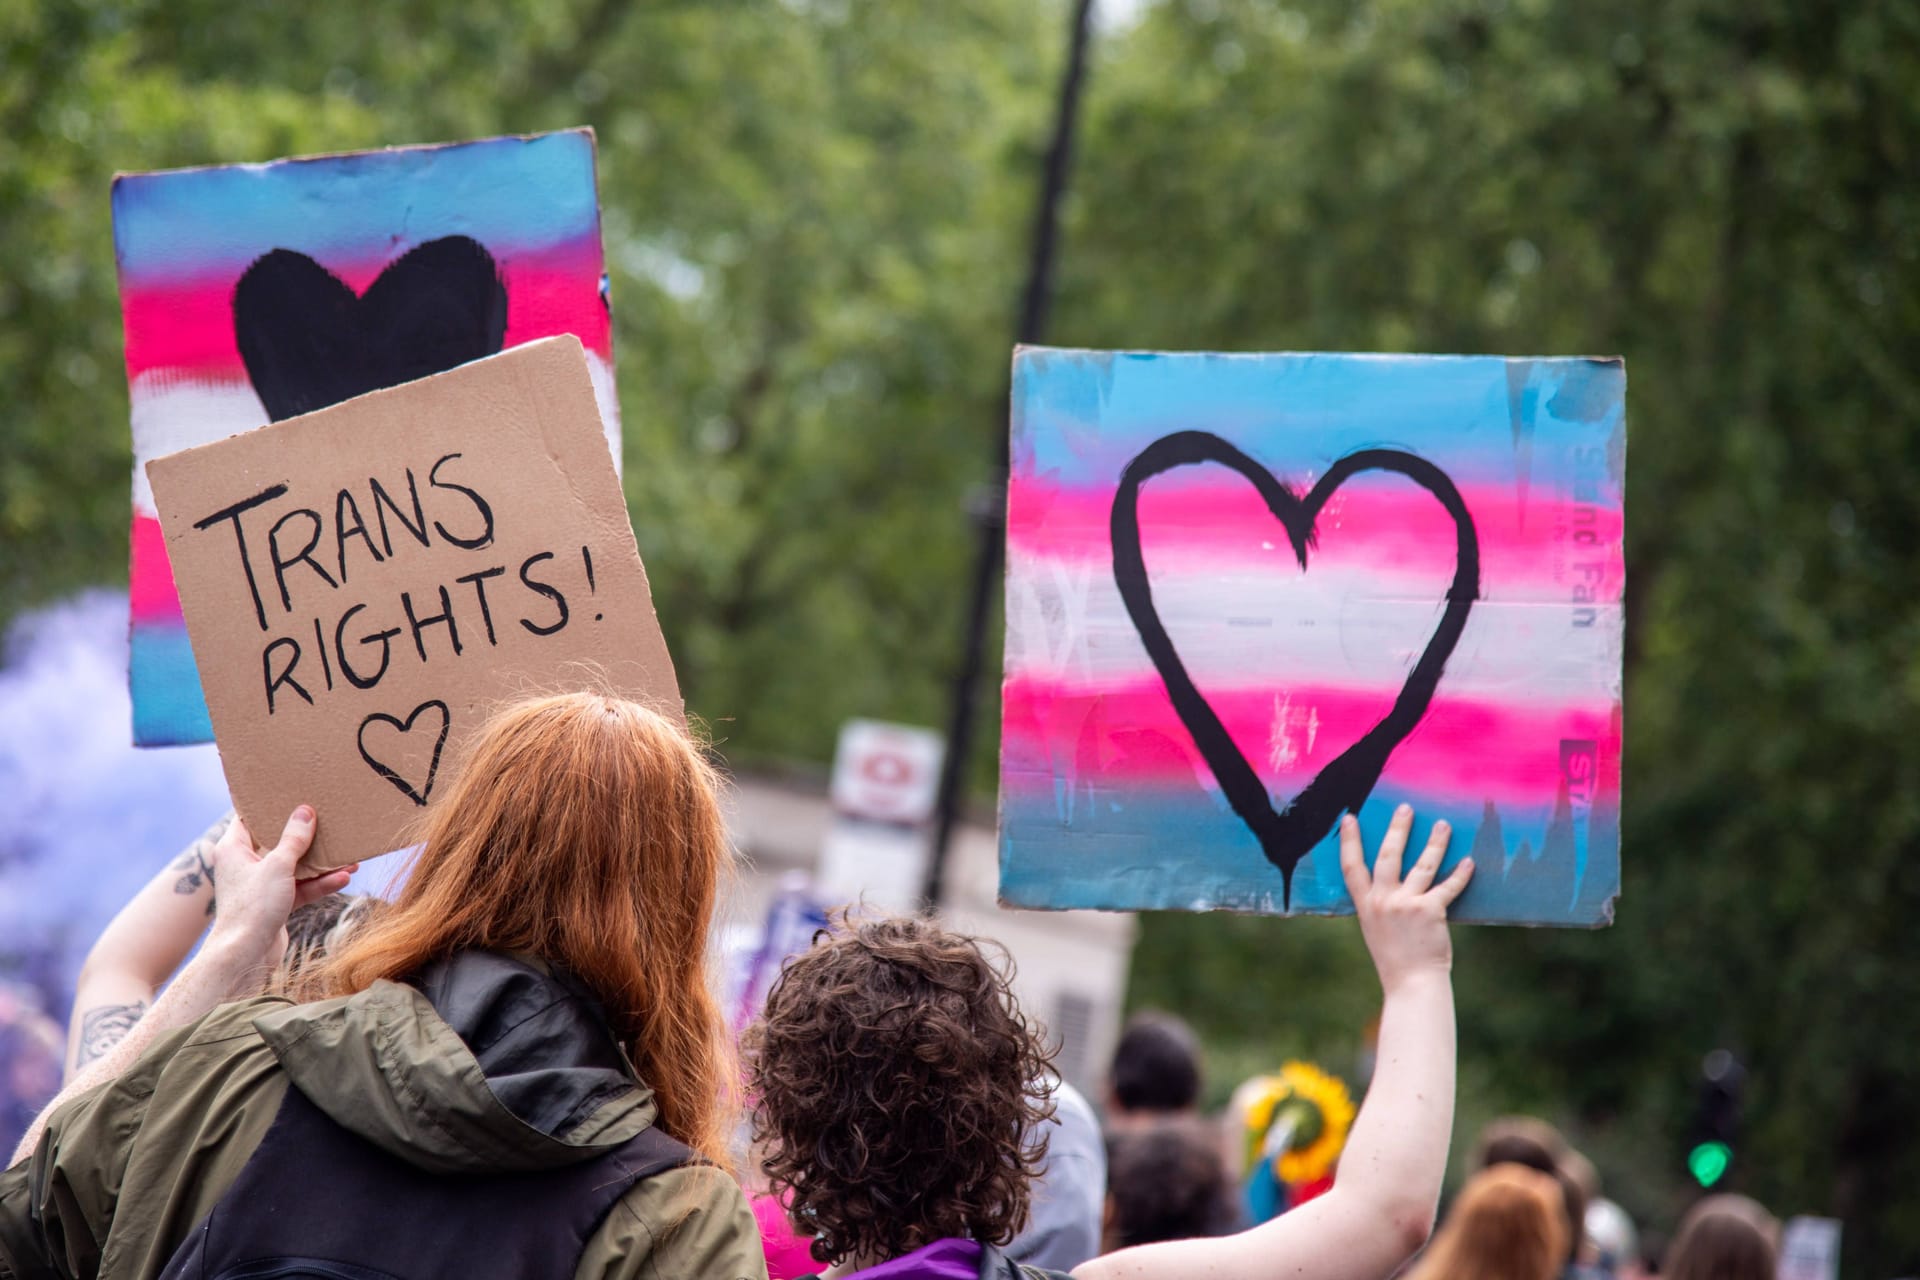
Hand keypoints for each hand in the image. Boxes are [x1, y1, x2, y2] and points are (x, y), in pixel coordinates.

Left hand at [206, 807, 354, 980]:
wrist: (245, 956)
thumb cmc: (252, 907)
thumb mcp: (278, 866)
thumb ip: (293, 838)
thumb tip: (305, 811)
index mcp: (234, 849)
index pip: (250, 818)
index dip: (270, 805)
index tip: (293, 793)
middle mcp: (246, 864)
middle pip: (279, 841)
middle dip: (307, 836)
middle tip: (328, 820)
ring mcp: (262, 885)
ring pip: (295, 866)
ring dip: (321, 863)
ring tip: (348, 857)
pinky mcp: (276, 903)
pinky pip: (301, 887)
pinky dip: (320, 884)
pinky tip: (344, 878)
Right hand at [1340, 805, 1472, 994]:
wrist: (1412, 984)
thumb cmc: (1396, 959)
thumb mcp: (1375, 929)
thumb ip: (1378, 905)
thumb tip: (1387, 883)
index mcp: (1365, 905)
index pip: (1351, 866)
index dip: (1349, 841)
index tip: (1349, 818)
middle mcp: (1383, 901)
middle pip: (1388, 856)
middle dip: (1397, 829)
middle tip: (1406, 808)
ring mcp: (1406, 905)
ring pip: (1423, 865)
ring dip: (1435, 842)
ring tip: (1443, 825)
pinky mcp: (1430, 911)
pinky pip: (1448, 886)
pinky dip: (1461, 874)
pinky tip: (1468, 863)